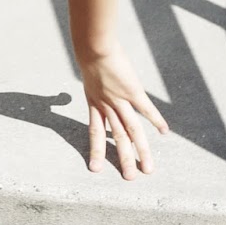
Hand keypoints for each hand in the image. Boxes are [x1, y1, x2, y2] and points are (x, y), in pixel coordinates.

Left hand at [80, 46, 168, 178]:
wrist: (93, 45)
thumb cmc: (88, 55)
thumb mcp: (81, 73)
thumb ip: (71, 87)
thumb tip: (61, 97)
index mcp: (94, 102)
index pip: (95, 132)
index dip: (96, 150)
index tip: (96, 168)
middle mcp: (107, 106)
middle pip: (116, 138)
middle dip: (123, 159)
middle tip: (130, 179)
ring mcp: (120, 100)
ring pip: (132, 131)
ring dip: (141, 151)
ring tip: (147, 169)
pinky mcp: (133, 91)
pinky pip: (146, 109)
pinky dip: (156, 120)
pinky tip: (164, 132)